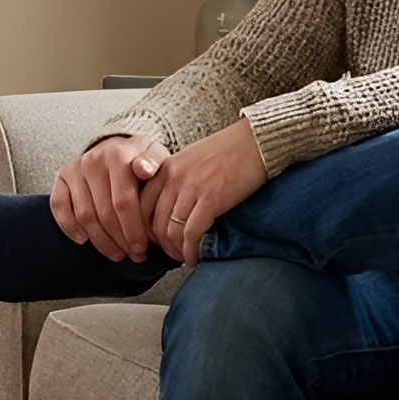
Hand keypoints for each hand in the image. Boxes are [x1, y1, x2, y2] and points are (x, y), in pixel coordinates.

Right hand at [50, 135, 171, 261]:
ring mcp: (76, 169)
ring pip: (84, 215)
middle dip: (119, 240)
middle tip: (132, 255)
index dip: (133, 231)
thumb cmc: (142, 161)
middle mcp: (94, 160)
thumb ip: (155, 165)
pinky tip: (84, 240)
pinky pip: (59, 206)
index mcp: (118, 155)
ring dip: (100, 241)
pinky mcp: (62, 177)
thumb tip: (145, 169)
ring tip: (116, 253)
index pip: (123, 202)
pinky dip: (69, 226)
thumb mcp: (157, 160)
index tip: (142, 249)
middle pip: (104, 213)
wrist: (120, 149)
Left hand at [138, 118, 268, 266]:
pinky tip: (195, 258)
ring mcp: (190, 188)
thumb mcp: (191, 160)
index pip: (142, 206)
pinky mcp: (210, 199)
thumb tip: (171, 211)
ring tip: (184, 258)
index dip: (145, 229)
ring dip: (176, 251)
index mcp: (165, 168)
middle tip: (171, 254)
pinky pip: (191, 234)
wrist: (256, 141)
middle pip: (153, 223)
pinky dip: (190, 251)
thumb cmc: (229, 152)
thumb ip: (176, 181)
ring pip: (170, 232)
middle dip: (161, 246)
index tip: (155, 241)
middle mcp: (173, 178)